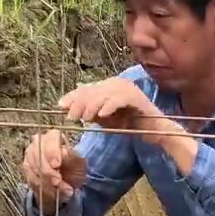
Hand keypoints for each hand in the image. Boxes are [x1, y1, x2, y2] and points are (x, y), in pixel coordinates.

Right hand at [21, 129, 86, 211]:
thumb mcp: (78, 163)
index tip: (57, 164)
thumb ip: (72, 158)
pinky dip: (43, 188)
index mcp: (53, 137)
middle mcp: (38, 143)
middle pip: (38, 156)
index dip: (52, 152)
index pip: (50, 140)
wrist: (66, 179)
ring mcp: (30, 156)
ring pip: (33, 170)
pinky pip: (31, 180)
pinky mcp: (26, 170)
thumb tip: (64, 153)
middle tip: (58, 183)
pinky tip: (54, 193)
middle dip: (48, 172)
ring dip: (47, 183)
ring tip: (63, 192)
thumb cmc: (73, 168)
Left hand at [58, 77, 193, 148]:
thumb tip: (70, 110)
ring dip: (92, 106)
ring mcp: (128, 89)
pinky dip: (109, 107)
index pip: (87, 88)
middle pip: (92, 90)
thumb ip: (90, 113)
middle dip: (79, 103)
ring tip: (86, 119)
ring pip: (103, 94)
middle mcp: (117, 84)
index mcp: (109, 86)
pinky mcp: (137, 98)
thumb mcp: (105, 119)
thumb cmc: (130, 125)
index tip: (61, 106)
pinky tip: (102, 115)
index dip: (73, 96)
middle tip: (71, 116)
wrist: (154, 131)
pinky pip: (119, 99)